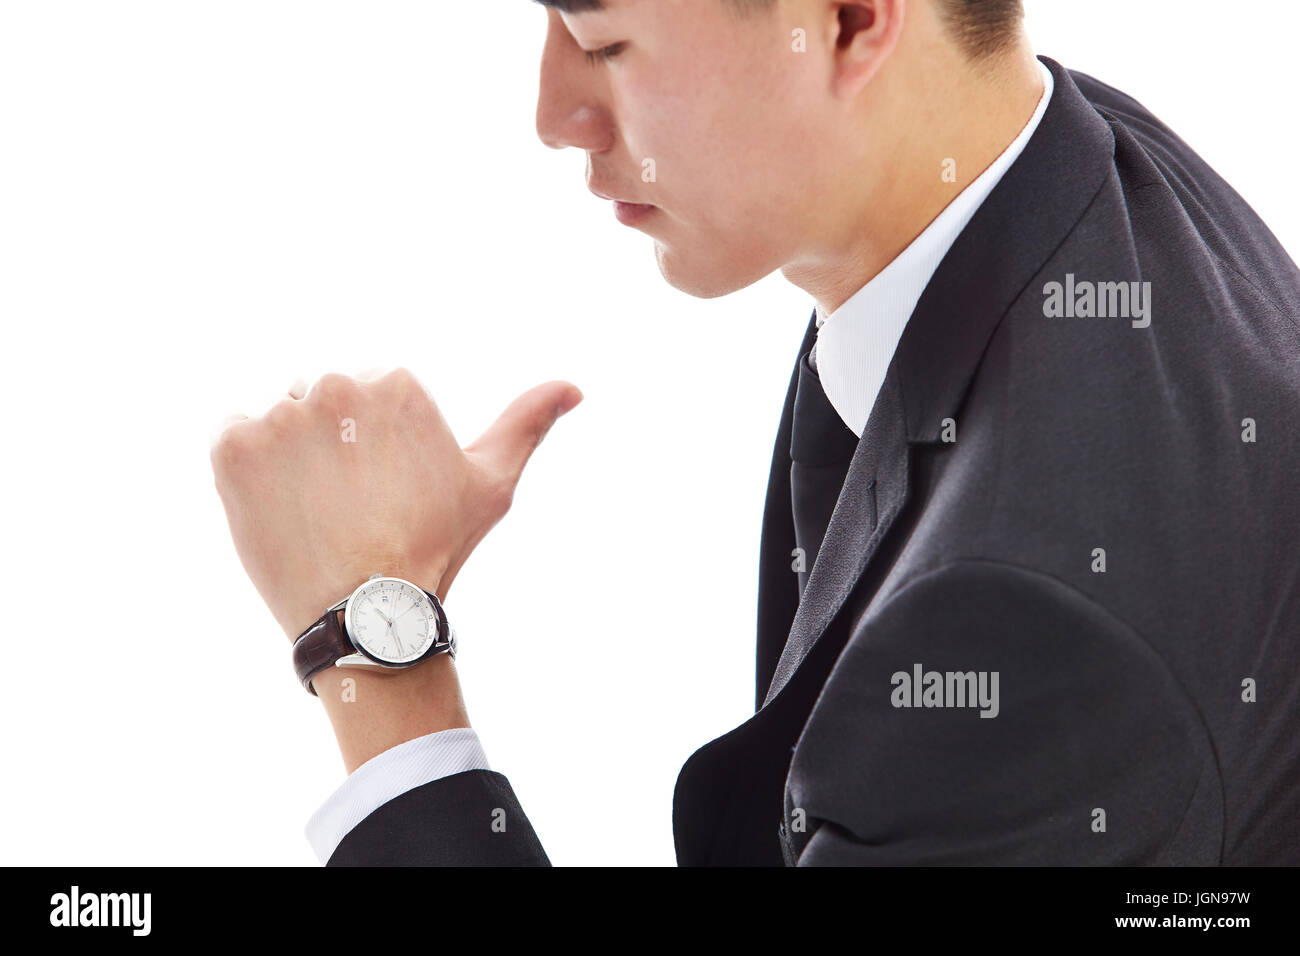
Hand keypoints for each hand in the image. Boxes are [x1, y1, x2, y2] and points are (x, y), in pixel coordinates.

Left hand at [210, 367, 582, 640]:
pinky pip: (231, 440)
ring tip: (315, 513)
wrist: (370, 614)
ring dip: (288, 459)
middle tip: (349, 507)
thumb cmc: (436, 547)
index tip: (383, 493)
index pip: (367, 396)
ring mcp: (280, 416)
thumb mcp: (492, 484)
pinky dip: (247, 473)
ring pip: (277, 423)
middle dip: (330, 445)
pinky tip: (280, 510)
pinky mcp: (233, 448)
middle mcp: (335, 385)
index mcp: (394, 383)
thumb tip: (574, 387)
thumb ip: (528, 423)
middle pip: (319, 402)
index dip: (373, 449)